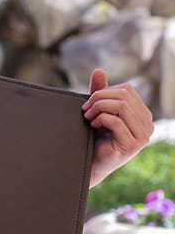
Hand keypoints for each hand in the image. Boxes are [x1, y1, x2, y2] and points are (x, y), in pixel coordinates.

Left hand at [84, 68, 152, 186]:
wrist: (92, 162)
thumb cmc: (96, 136)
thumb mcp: (99, 110)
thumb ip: (100, 91)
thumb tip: (99, 70)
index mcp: (142, 114)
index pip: (127, 89)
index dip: (105, 91)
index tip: (90, 101)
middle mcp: (148, 124)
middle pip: (123, 96)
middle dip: (99, 98)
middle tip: (85, 108)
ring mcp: (143, 136)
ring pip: (121, 107)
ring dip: (98, 108)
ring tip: (88, 116)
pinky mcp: (133, 145)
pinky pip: (116, 121)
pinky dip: (100, 119)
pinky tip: (93, 125)